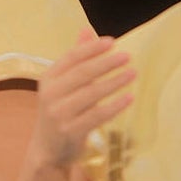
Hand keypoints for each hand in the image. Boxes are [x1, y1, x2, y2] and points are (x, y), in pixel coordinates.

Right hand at [29, 30, 133, 169]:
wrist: (47, 150)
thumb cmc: (59, 111)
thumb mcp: (62, 84)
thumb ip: (75, 59)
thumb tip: (87, 30)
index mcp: (48, 78)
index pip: (71, 57)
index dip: (91, 48)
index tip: (112, 42)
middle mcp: (51, 94)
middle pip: (82, 73)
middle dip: (106, 63)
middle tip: (127, 56)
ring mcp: (60, 113)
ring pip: (91, 93)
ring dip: (114, 82)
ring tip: (133, 73)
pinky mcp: (71, 130)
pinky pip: (98, 115)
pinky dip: (115, 106)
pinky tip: (129, 97)